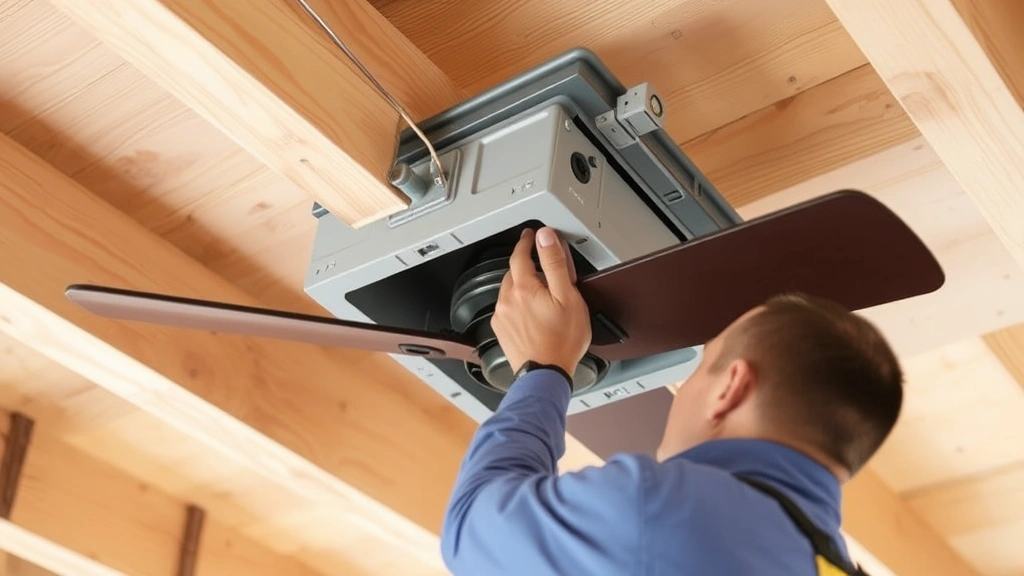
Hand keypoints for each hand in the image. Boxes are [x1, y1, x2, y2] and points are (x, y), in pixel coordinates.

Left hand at [490, 227, 591, 377]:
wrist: (546, 375)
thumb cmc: (561, 341)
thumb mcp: (568, 297)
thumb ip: (555, 264)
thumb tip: (546, 238)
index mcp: (523, 288)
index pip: (520, 255)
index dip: (526, 242)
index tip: (530, 236)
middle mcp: (507, 300)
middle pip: (513, 273)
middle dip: (525, 266)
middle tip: (542, 267)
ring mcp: (502, 317)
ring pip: (509, 292)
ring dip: (522, 287)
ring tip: (541, 294)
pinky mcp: (501, 331)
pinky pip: (507, 309)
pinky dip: (517, 305)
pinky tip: (532, 314)